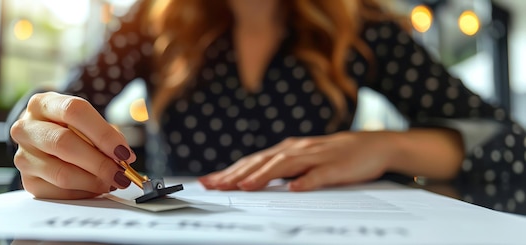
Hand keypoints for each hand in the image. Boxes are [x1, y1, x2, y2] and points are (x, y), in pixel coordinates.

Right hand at [10, 92, 135, 198]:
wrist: (43, 139)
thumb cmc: (71, 129)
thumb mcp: (87, 121)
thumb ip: (107, 134)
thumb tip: (124, 157)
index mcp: (42, 104)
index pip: (73, 111)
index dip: (102, 133)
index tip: (123, 152)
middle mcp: (26, 128)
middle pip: (64, 143)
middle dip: (99, 162)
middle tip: (121, 173)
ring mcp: (23, 156)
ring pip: (61, 173)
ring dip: (93, 181)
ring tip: (111, 181)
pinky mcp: (27, 181)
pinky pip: (59, 192)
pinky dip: (83, 193)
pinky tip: (95, 187)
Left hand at [199, 131, 396, 190]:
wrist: (374, 145)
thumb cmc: (335, 156)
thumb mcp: (303, 161)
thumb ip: (280, 169)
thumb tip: (251, 180)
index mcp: (287, 150)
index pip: (252, 161)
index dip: (229, 171)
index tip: (208, 181)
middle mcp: (296, 150)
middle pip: (261, 162)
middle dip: (236, 174)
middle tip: (214, 185)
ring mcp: (315, 157)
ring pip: (285, 166)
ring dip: (263, 176)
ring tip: (244, 187)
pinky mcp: (335, 167)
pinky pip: (319, 175)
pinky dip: (306, 181)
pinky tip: (295, 188)